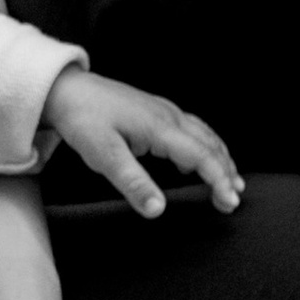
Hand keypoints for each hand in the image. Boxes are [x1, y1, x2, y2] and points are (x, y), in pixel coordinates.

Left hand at [41, 68, 242, 217]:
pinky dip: (206, 145)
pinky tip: (202, 156)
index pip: (201, 156)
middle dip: (226, 172)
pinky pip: (192, 128)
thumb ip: (133, 183)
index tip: (229, 203)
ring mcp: (163, 111)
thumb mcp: (104, 155)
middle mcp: (168, 116)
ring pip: (204, 134)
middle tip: (233, 201)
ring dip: (220, 158)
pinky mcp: (155, 111)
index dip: (218, 180)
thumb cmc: (82, 119)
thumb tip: (158, 210)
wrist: (66, 88)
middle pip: (209, 144)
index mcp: (160, 127)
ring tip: (230, 181)